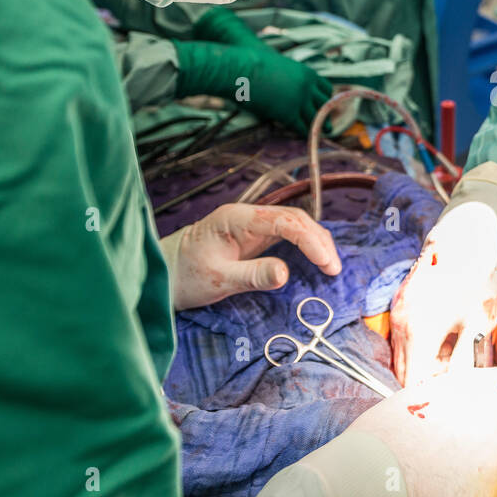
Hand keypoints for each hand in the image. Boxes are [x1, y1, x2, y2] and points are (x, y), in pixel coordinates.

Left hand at [162, 203, 341, 309]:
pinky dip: (306, 246)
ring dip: (315, 242)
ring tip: (331, 267)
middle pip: (295, 219)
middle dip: (318, 241)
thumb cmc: (185, 275)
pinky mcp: (255, 236)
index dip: (309, 240)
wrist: (162, 274)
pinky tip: (316, 260)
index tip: (326, 263)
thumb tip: (286, 273)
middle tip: (333, 269)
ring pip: (294, 224)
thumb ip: (252, 275)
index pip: (284, 220)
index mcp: (236, 218)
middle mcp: (247, 216)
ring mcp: (252, 224)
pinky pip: (287, 235)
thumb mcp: (218, 280)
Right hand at [173, 39, 333, 133]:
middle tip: (328, 123)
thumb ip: (288, 77)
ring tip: (323, 133)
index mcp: (306, 73)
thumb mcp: (279, 66)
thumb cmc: (253, 63)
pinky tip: (306, 137)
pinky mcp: (288, 113)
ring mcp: (299, 100)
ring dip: (320, 126)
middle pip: (324, 104)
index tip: (327, 105)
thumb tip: (287, 88)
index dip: (327, 97)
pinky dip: (305, 133)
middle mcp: (307, 87)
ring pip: (316, 117)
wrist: (241, 68)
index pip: (325, 88)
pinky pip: (300, 126)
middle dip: (327, 114)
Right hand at [349, 367, 496, 496]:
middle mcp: (493, 412)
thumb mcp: (415, 396)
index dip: (491, 405)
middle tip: (480, 444)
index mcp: (471, 387)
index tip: (480, 418)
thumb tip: (461, 402)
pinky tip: (481, 492)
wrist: (373, 476)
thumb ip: (449, 394)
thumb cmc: (382, 438)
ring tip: (483, 468)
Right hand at [390, 200, 496, 384]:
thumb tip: (466, 393)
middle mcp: (400, 322)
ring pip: (402, 356)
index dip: (431, 401)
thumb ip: (465, 362)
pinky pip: (404, 338)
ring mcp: (398, 310)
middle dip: (427, 387)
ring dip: (423, 369)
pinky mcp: (402, 302)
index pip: (412, 383)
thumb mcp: (478, 324)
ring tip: (454, 374)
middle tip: (455, 396)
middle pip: (404, 372)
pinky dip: (420, 350)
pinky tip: (445, 350)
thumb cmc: (479, 275)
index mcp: (418, 330)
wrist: (468, 231)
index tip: (451, 410)